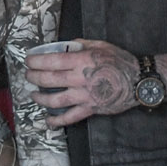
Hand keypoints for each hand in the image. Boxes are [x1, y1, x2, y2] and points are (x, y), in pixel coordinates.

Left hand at [24, 40, 138, 126]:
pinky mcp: (90, 108)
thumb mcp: (101, 45)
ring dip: (40, 97)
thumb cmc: (121, 62)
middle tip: (28, 75)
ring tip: (33, 94)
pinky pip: (70, 117)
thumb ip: (82, 44)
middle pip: (49, 79)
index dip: (36, 61)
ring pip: (55, 99)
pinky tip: (48, 120)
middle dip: (34, 77)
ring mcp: (84, 95)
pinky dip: (57, 121)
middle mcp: (80, 78)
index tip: (28, 60)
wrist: (138, 81)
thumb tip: (68, 44)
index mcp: (82, 60)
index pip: (52, 61)